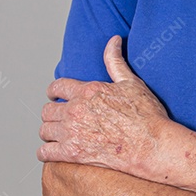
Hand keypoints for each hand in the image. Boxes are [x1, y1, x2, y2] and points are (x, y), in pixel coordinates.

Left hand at [38, 35, 170, 175]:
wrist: (151, 145)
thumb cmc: (146, 115)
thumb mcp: (131, 83)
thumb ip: (115, 61)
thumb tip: (113, 40)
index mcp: (87, 91)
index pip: (57, 87)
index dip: (54, 91)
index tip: (55, 96)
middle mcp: (75, 111)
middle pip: (47, 110)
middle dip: (52, 112)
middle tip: (58, 117)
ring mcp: (72, 133)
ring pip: (44, 130)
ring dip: (49, 132)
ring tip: (57, 134)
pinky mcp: (73, 154)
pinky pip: (46, 152)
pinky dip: (46, 152)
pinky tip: (52, 151)